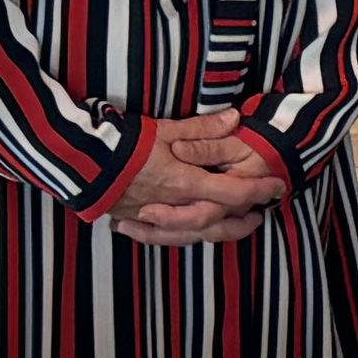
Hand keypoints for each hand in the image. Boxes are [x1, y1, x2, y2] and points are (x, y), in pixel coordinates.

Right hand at [101, 110, 286, 240]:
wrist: (80, 163)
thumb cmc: (125, 144)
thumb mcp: (166, 130)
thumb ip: (202, 129)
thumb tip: (235, 119)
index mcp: (186, 184)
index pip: (233, 194)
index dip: (258, 191)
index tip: (276, 187)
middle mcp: (174, 207)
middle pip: (217, 224)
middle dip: (241, 222)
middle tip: (258, 215)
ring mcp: (154, 218)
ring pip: (192, 235)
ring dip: (216, 233)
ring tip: (230, 226)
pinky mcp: (134, 221)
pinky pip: (163, 237)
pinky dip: (177, 237)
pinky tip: (184, 233)